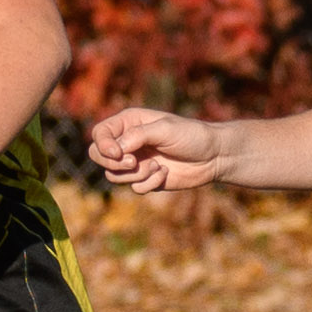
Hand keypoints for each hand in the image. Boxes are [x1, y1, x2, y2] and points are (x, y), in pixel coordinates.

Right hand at [89, 107, 226, 192]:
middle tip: (133, 162)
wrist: (213, 156)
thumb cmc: (191, 135)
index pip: (100, 134)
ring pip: (114, 175)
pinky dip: (148, 183)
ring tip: (156, 166)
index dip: (103, 145)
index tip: (117, 153)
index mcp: (129, 123)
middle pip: (98, 155)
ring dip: (135, 174)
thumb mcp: (164, 129)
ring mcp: (136, 162)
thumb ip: (137, 136)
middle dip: (113, 163)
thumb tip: (116, 150)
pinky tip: (165, 174)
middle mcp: (128, 142)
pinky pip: (134, 188)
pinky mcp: (146, 179)